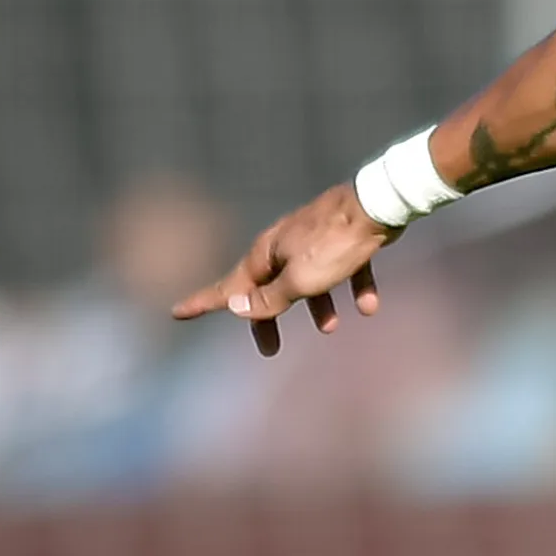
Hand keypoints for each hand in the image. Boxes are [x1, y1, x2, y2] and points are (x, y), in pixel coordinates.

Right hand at [172, 184, 393, 356]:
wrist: (377, 206)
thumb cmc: (334, 245)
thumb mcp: (299, 280)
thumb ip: (270, 298)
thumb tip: (236, 307)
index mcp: (265, 255)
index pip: (228, 287)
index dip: (203, 303)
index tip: (177, 312)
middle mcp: (285, 246)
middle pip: (270, 289)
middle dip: (269, 318)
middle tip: (269, 349)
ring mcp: (315, 240)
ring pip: (310, 280)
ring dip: (317, 306)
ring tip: (330, 327)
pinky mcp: (346, 238)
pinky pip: (346, 270)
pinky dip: (354, 288)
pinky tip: (368, 306)